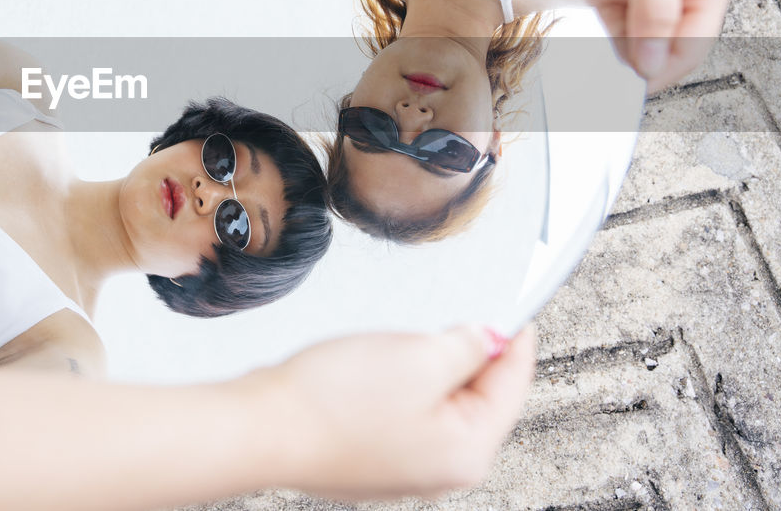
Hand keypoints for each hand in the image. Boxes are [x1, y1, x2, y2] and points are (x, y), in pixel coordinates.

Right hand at [243, 326, 534, 499]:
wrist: (263, 429)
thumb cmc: (332, 403)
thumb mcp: (418, 357)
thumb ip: (466, 346)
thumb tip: (487, 338)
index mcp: (468, 451)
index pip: (512, 384)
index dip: (513, 338)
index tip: (517, 309)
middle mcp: (443, 471)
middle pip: (477, 396)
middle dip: (463, 355)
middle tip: (439, 324)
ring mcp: (406, 468)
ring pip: (437, 402)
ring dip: (425, 369)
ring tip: (391, 351)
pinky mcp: (374, 457)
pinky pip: (404, 413)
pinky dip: (396, 386)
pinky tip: (368, 375)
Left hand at [568, 0, 737, 90]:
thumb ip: (654, 3)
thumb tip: (653, 62)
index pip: (689, 47)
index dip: (662, 72)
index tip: (629, 92)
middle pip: (662, 52)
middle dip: (636, 73)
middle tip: (598, 103)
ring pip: (634, 45)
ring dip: (612, 65)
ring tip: (583, 93)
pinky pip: (609, 27)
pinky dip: (596, 45)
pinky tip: (577, 63)